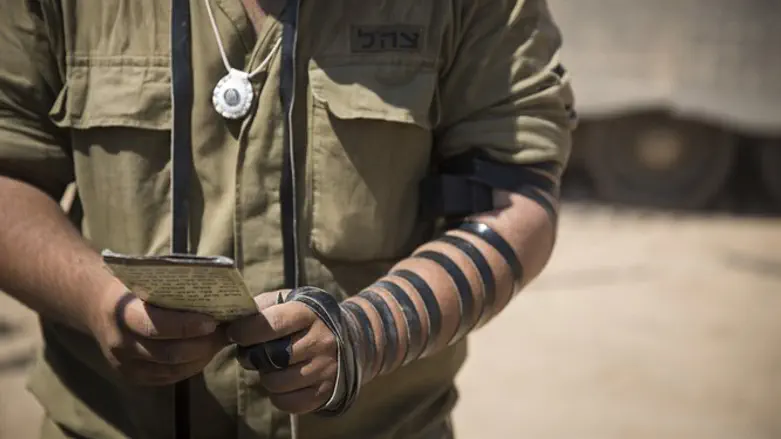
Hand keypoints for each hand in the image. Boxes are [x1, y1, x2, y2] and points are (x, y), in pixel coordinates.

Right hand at [89, 289, 227, 385]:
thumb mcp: (144, 281)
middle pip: (169, 353)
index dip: (186, 326)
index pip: (155, 326)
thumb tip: (217, 293)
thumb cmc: (131, 288)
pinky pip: (169, 378)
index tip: (212, 321)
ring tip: (220, 341)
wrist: (96, 307)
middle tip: (225, 332)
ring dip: (202, 357)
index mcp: (121, 314)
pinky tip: (205, 352)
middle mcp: (120, 344)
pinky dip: (191, 367)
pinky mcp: (133, 378)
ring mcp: (125, 365)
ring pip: (172, 370)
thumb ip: (173, 289)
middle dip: (202, 345)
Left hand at [226, 291, 338, 413]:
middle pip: (271, 357)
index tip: (234, 333)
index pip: (272, 323)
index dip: (246, 331)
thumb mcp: (289, 301)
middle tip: (253, 354)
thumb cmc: (307, 318)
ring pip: (276, 383)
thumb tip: (229, 321)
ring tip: (272, 367)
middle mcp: (321, 340)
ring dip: (266, 377)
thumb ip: (261, 307)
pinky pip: (288, 403)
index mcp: (308, 313)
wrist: (351, 337)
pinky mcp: (326, 391)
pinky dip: (278, 396)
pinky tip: (283, 383)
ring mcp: (325, 367)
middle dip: (253, 357)